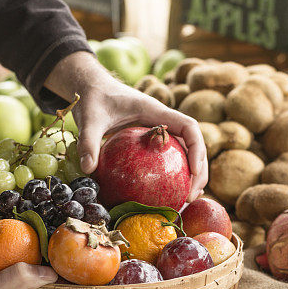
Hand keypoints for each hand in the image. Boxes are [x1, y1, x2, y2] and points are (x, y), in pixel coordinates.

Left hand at [44, 51, 207, 201]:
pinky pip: (167, 158)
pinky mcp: (150, 141)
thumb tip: (88, 169)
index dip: (197, 148)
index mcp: (156, 111)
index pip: (188, 127)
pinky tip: (165, 195)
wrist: (91, 88)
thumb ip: (89, 142)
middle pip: (193, 145)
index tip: (194, 171)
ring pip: (185, 153)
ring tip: (185, 200)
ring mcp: (159, 131)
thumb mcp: (90, 119)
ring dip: (191, 175)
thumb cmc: (94, 99)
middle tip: (191, 196)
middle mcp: (163, 121)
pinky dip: (172, 175)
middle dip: (198, 170)